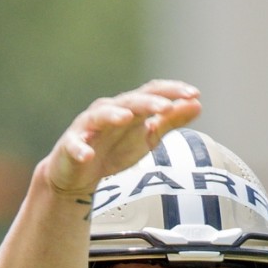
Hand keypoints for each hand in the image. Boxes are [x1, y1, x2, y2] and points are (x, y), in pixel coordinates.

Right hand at [44, 79, 201, 196]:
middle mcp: (108, 111)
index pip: (152, 92)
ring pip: (100, 116)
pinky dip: (80, 149)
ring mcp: (88, 127)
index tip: (194, 94)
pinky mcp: (70, 146)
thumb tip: (197, 103)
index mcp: (129, 108)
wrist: (80, 176)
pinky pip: (75, 145)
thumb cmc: (114, 151)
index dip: (172, 91)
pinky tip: (88, 155)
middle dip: (148, 102)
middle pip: (129, 101)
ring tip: (127, 117)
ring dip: (113, 115)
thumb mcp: (147, 137)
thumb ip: (170, 121)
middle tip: (167, 107)